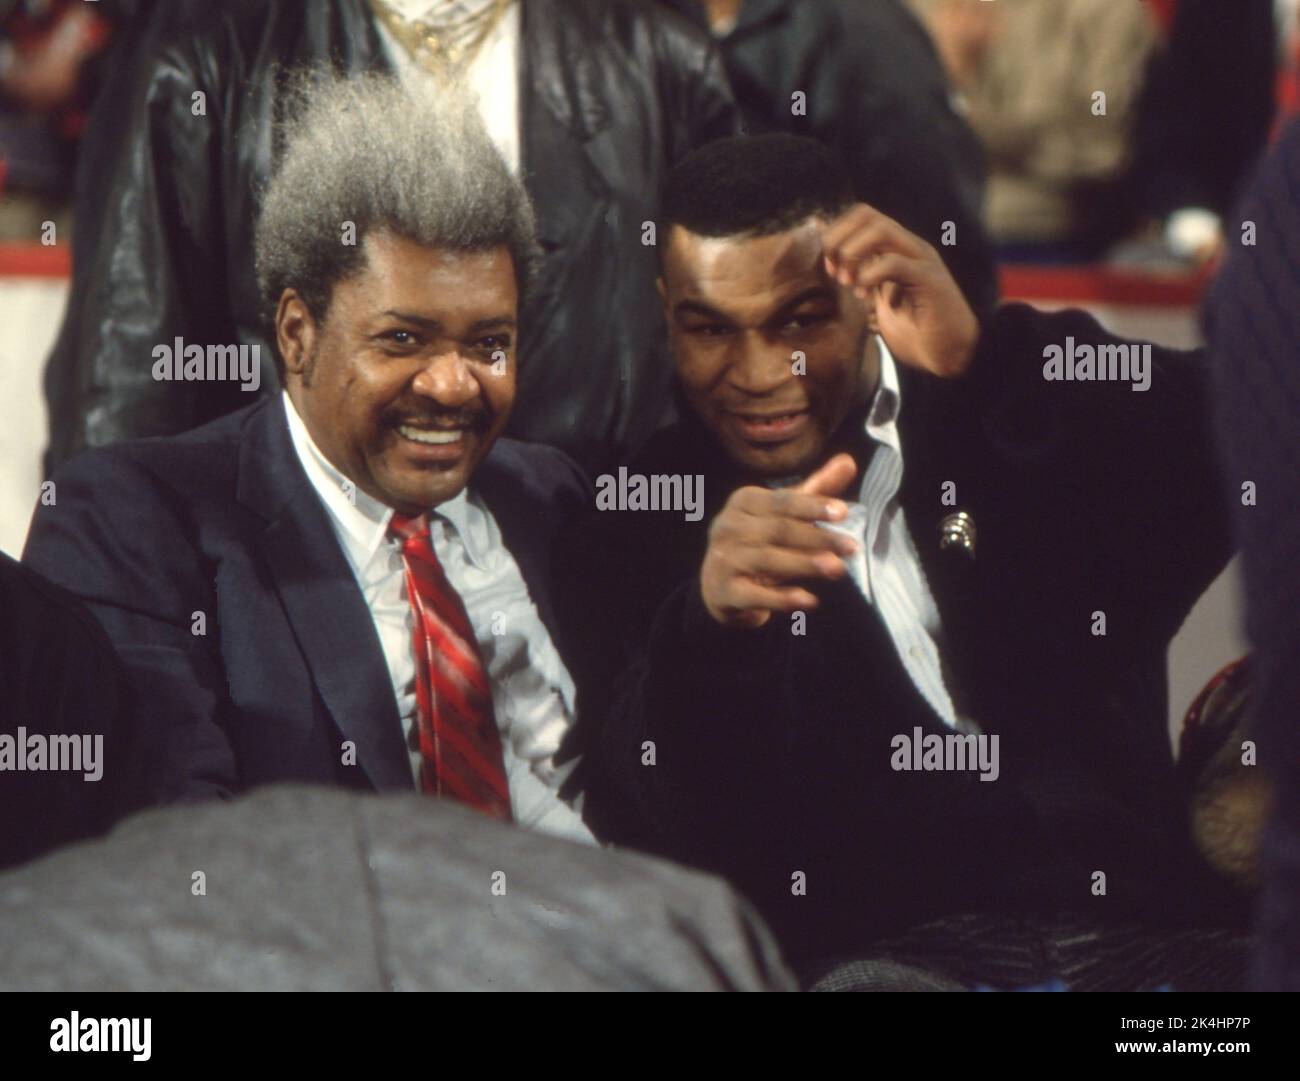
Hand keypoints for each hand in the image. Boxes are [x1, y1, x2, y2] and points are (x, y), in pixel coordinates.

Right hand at [700, 454, 859, 628]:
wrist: (718, 585)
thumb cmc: (758, 541)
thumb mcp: (783, 515)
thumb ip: (815, 491)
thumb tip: (849, 461)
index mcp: (744, 502)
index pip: (782, 501)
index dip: (813, 506)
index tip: (844, 512)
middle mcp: (729, 527)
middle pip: (779, 530)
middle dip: (818, 538)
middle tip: (852, 547)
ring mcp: (723, 559)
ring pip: (768, 560)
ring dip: (804, 564)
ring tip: (837, 569)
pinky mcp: (724, 591)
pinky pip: (755, 595)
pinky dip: (782, 598)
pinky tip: (810, 600)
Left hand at [820, 204, 978, 377]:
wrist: (950, 353)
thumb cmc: (915, 330)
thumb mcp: (879, 301)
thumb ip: (862, 279)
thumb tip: (833, 265)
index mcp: (899, 249)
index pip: (863, 216)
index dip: (838, 234)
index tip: (828, 266)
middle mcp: (911, 247)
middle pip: (868, 215)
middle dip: (840, 239)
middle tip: (833, 271)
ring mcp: (922, 260)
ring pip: (881, 231)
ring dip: (854, 253)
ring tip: (847, 282)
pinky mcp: (929, 280)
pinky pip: (895, 263)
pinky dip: (871, 275)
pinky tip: (864, 295)